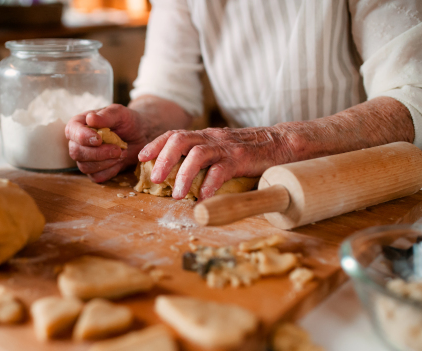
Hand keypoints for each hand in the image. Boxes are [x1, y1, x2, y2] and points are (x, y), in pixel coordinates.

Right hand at [65, 104, 148, 181]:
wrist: (139, 136)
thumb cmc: (127, 121)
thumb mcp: (120, 113)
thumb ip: (106, 115)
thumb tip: (90, 118)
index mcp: (79, 124)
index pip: (72, 131)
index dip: (83, 137)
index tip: (99, 139)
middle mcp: (78, 142)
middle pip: (76, 152)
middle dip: (98, 153)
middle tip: (118, 149)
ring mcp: (85, 158)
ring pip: (86, 167)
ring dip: (107, 162)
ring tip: (122, 153)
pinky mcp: (94, 171)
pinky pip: (97, 177)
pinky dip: (111, 170)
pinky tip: (119, 161)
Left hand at [138, 127, 295, 199]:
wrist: (279, 143)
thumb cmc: (246, 151)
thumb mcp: (219, 150)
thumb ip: (202, 158)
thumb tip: (177, 176)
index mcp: (204, 136)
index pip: (174, 134)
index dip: (155, 144)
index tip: (141, 158)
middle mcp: (212, 138)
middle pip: (180, 140)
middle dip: (163, 159)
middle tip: (155, 179)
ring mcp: (226, 147)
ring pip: (197, 153)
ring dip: (183, 174)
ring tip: (176, 194)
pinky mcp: (240, 158)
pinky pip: (221, 170)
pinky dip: (209, 184)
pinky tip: (202, 198)